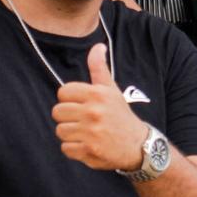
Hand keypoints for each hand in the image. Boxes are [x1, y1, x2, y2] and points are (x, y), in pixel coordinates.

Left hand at [53, 44, 147, 170]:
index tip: (81, 106)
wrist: (138, 145)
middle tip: (82, 121)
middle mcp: (94, 112)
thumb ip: (99, 68)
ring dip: (70, 134)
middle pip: (57, 112)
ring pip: (60, 131)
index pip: (63, 92)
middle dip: (67, 118)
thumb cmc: (120, 115)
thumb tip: (98, 46)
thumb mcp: (111, 89)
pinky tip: (87, 145)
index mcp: (97, 94)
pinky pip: (66, 148)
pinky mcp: (90, 150)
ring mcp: (91, 132)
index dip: (69, 100)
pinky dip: (74, 149)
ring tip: (85, 133)